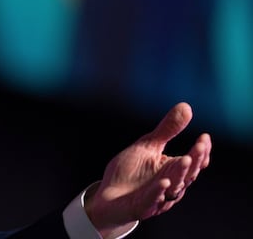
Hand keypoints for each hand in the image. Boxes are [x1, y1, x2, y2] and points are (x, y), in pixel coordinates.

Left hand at [85, 102, 211, 237]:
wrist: (108, 196)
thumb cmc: (130, 171)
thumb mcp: (148, 146)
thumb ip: (167, 130)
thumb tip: (186, 106)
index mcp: (173, 169)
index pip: (193, 161)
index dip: (200, 151)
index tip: (204, 137)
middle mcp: (170, 185)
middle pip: (187, 174)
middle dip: (195, 160)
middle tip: (200, 146)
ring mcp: (158, 197)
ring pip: (174, 187)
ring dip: (180, 174)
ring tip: (185, 159)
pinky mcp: (143, 207)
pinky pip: (153, 201)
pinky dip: (159, 192)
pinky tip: (163, 182)